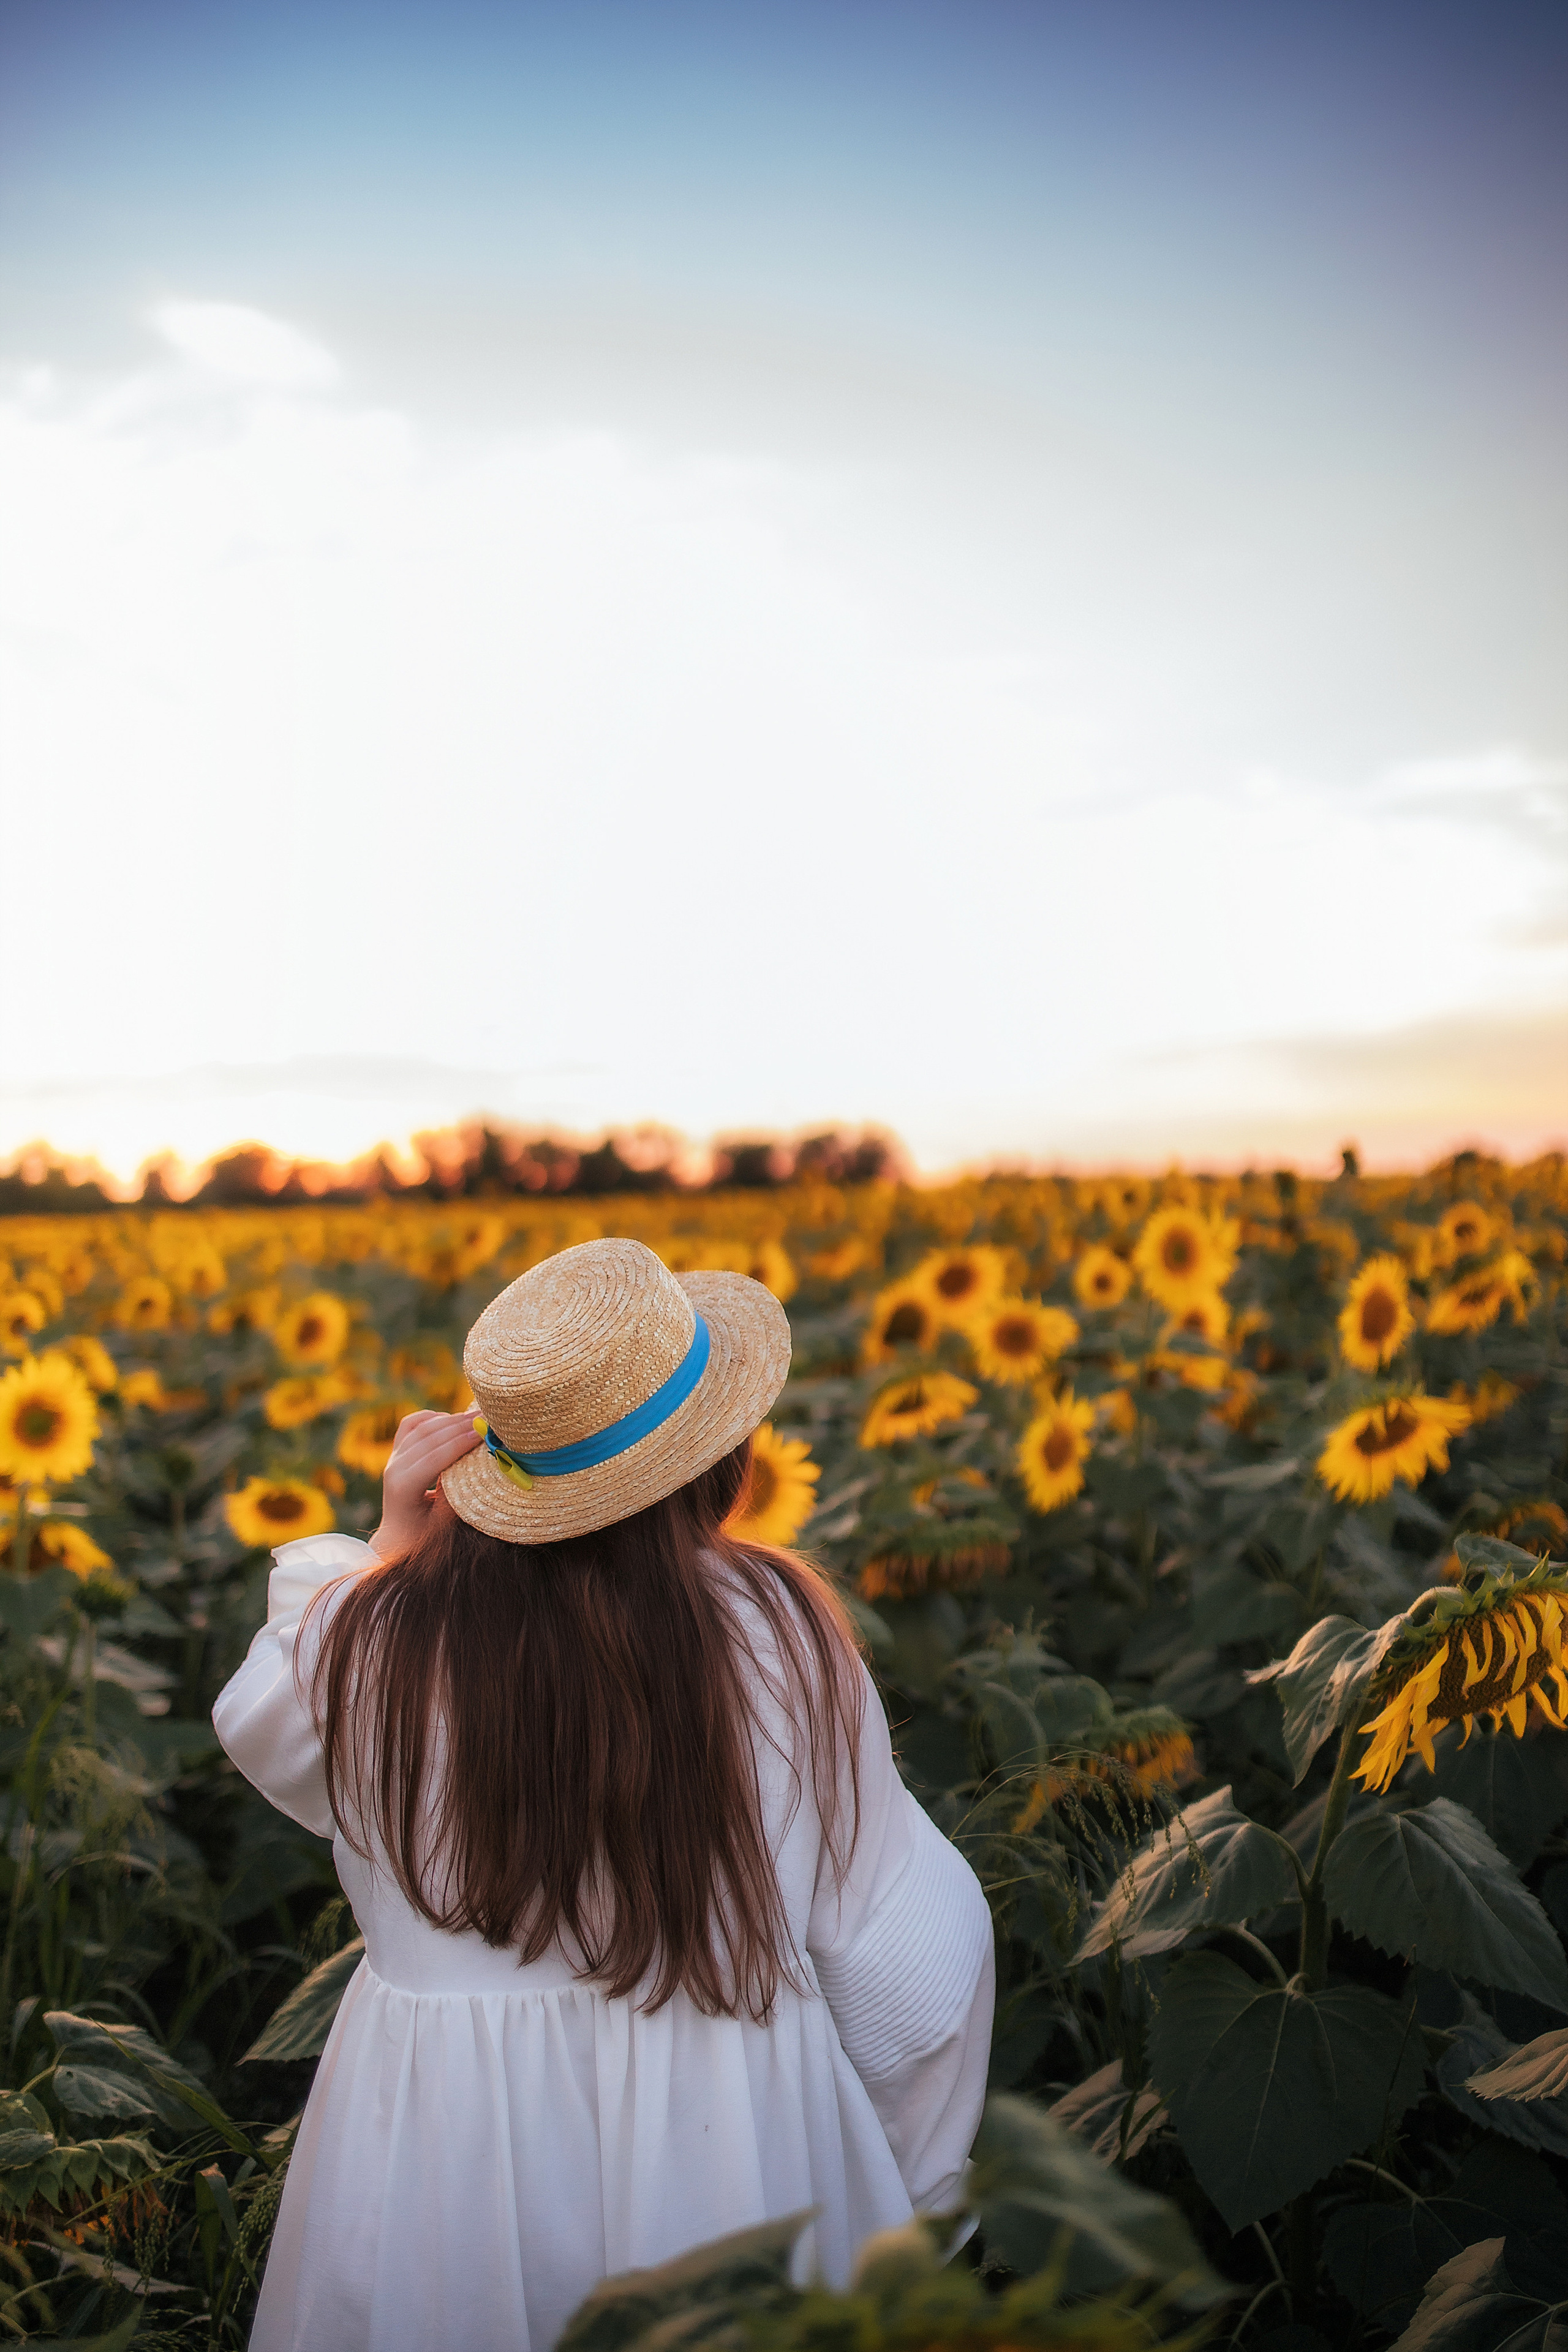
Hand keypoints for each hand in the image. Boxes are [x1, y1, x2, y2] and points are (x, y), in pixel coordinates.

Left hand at [371, 1410, 482, 1557]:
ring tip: (476, 1416)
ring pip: (420, 1427)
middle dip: (459, 1425)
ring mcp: (393, 1458)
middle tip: (487, 1417)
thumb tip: (477, 1465)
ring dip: (449, 1419)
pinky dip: (430, 1418)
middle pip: (427, 1437)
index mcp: (403, 1487)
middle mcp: (394, 1468)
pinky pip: (410, 1425)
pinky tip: (449, 1419)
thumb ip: (456, 1494)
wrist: (397, 1537)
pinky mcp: (396, 1452)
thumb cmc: (423, 1535)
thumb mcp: (443, 1522)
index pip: (434, 1457)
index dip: (459, 1442)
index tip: (483, 1432)